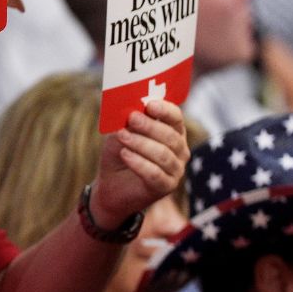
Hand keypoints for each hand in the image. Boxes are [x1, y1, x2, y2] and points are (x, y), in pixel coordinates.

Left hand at [90, 100, 188, 228]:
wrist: (111, 185)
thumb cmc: (120, 154)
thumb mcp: (120, 133)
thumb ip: (127, 122)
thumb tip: (130, 109)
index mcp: (173, 132)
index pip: (176, 117)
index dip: (165, 110)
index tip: (150, 105)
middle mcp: (180, 150)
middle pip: (171, 136)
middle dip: (150, 126)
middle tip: (132, 118)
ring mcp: (176, 170)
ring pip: (163, 154)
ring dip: (141, 143)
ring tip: (122, 136)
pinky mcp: (166, 186)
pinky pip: (155, 173)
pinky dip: (138, 162)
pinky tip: (125, 154)